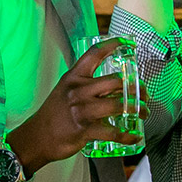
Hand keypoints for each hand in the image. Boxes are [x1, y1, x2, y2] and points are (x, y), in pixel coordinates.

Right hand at [7, 40, 144, 169]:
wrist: (36, 138)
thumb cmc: (53, 114)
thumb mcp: (65, 90)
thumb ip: (85, 83)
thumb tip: (112, 83)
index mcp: (73, 77)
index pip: (95, 54)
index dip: (114, 45)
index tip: (129, 43)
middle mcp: (78, 90)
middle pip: (116, 81)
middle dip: (137, 87)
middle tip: (145, 93)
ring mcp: (82, 110)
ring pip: (118, 105)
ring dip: (138, 109)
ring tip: (144, 112)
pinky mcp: (85, 130)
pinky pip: (113, 132)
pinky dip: (128, 135)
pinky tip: (135, 136)